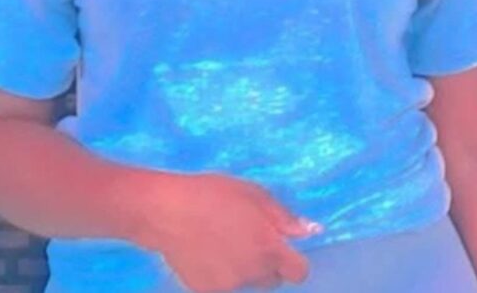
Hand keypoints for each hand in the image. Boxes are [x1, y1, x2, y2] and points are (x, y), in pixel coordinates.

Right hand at [147, 171, 323, 292]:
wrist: (166, 210)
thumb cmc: (213, 193)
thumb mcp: (254, 194)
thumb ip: (284, 217)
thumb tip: (309, 231)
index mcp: (269, 247)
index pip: (299, 272)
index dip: (294, 261)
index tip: (283, 248)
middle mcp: (253, 272)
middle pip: (273, 279)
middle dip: (267, 264)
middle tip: (247, 239)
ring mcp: (230, 285)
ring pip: (248, 283)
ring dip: (244, 269)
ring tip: (222, 242)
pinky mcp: (207, 292)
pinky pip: (224, 286)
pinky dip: (220, 274)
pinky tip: (205, 252)